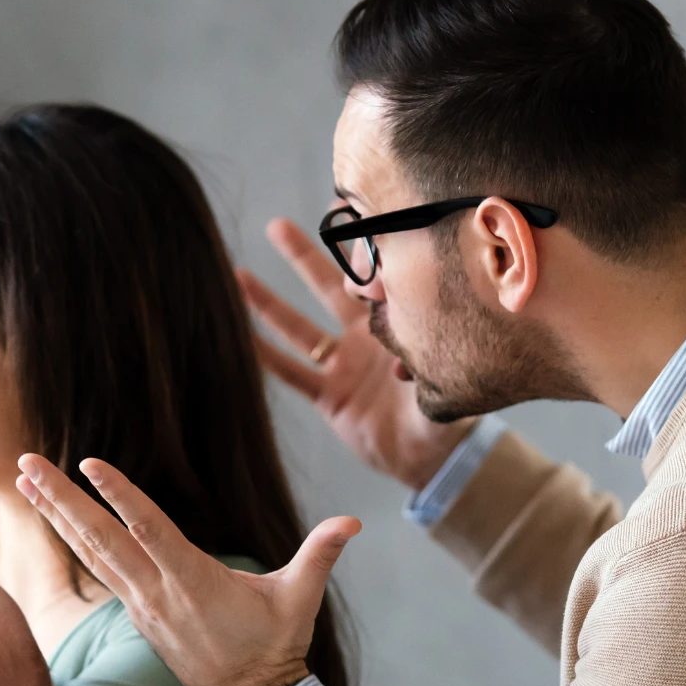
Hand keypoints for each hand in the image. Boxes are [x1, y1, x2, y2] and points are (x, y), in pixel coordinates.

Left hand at [15, 454, 358, 685]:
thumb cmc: (277, 646)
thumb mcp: (301, 599)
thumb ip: (320, 554)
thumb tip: (353, 522)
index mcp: (193, 582)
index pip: (149, 530)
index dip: (120, 496)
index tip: (90, 464)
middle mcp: (158, 592)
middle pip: (100, 538)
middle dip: (61, 498)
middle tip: (26, 462)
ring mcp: (142, 605)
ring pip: (90, 552)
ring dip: (57, 514)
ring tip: (26, 479)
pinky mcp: (138, 614)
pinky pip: (97, 570)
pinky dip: (73, 540)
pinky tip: (56, 518)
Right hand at [243, 217, 476, 490]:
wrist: (433, 459)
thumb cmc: (450, 413)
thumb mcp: (448, 379)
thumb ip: (435, 360)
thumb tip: (427, 342)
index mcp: (398, 324)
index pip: (374, 280)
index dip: (360, 260)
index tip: (347, 240)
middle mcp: (365, 337)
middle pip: (329, 288)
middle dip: (304, 257)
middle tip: (277, 226)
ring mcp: (343, 364)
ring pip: (299, 327)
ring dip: (268, 304)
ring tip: (235, 276)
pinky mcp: (328, 395)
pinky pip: (291, 372)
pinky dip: (264, 357)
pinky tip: (238, 338)